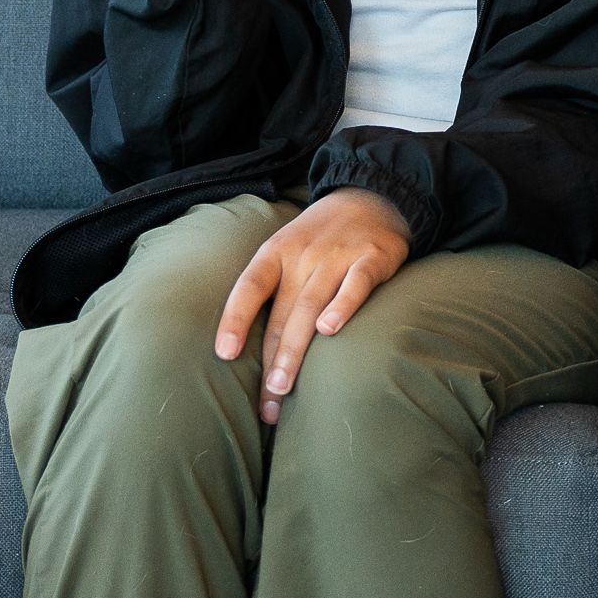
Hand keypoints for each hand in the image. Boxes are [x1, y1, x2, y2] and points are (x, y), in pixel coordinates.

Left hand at [214, 189, 409, 421]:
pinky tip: (330, 331)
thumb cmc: (320, 238)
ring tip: (284, 386)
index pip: (249, 287)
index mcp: (276, 252)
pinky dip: (342, 306)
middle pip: (281, 313)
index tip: (224, 354)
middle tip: (266, 401)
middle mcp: (304, 254)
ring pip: (311, 306)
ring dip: (296, 350)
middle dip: (271, 361)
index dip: (234, 319)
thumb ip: (273, 291)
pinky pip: (356, 284)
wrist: (372, 197)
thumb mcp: (287, 250)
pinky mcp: (373, 257)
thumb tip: (248, 348)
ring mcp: (338, 255)